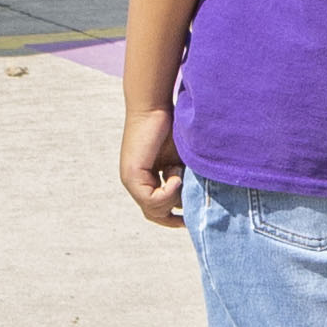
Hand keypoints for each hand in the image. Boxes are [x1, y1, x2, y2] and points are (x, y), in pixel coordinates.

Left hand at [122, 105, 188, 229]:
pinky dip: (168, 193)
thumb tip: (194, 199)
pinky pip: (151, 200)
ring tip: (180, 175)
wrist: (154, 107)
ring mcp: (132, 181)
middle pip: (154, 214)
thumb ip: (184, 177)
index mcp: (147, 179)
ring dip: (173, 197)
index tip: (188, 220)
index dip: (172, 218)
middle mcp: (136, 183)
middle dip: (173, 216)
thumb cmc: (172, 126)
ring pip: (153, 210)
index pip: (156, 209)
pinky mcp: (132, 176)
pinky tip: (176, 175)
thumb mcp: (181, 158)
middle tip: (188, 213)